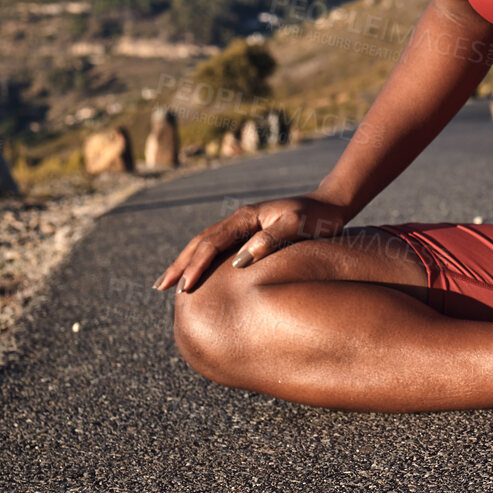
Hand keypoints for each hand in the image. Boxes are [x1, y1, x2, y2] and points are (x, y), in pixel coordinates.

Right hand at [154, 194, 351, 291]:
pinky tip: (197, 274)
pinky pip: (218, 249)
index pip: (211, 242)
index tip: (184, 286)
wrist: (331, 205)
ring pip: (206, 245)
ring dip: (186, 263)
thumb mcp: (295, 226)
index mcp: (245, 217)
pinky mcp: (249, 235)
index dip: (196, 264)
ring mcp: (242, 226)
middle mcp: (239, 220)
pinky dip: (202, 261)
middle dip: (180, 265)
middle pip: (200, 242)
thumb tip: (240, 262)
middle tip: (161, 287)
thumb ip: (270, 240)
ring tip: (169, 283)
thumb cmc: (316, 217)